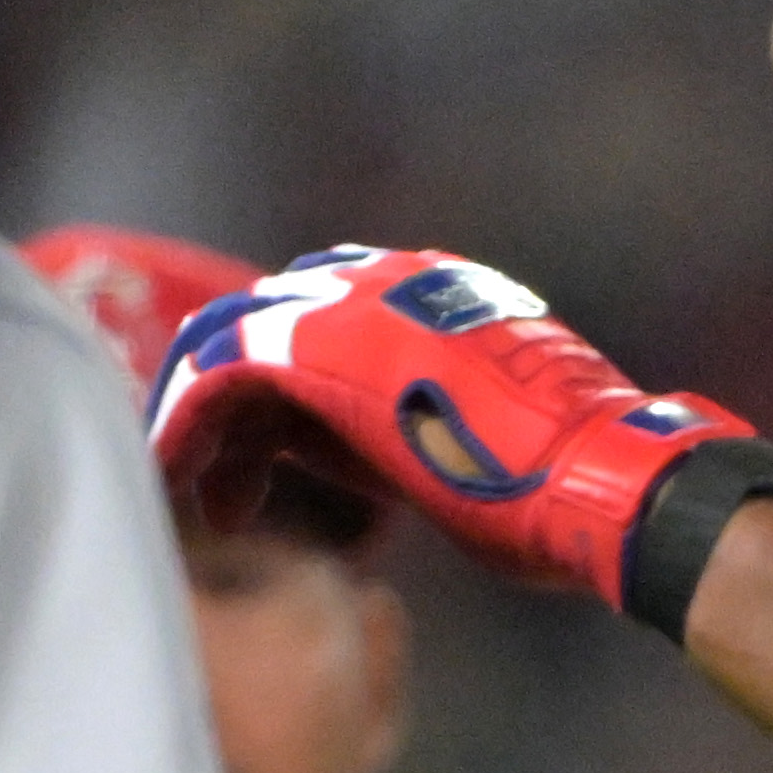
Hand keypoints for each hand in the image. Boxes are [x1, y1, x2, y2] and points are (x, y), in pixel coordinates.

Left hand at [153, 246, 772, 614]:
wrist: (599, 481)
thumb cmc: (561, 489)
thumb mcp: (476, 443)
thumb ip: (406, 430)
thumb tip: (353, 463)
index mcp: (432, 298)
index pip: (320, 318)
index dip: (275, 388)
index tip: (260, 459)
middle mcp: (388, 283)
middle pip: (264, 321)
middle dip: (225, 399)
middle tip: (203, 474)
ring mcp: (356, 306)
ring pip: (230, 338)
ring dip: (195, 416)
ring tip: (180, 485)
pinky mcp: (323, 348)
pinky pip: (220, 372)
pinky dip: (185, 424)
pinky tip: (173, 477)